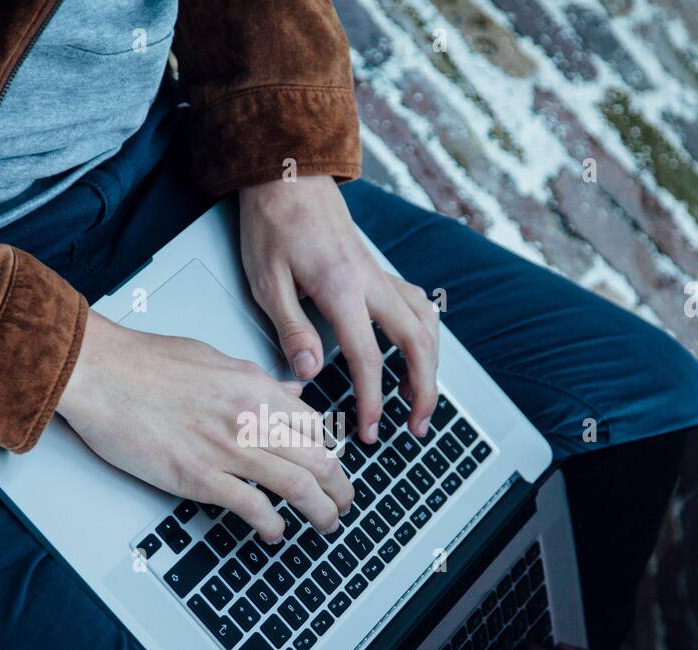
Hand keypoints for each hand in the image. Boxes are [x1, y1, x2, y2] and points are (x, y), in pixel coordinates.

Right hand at [57, 310, 352, 542]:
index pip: (314, 425)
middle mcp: (249, 417)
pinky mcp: (198, 477)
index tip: (333, 468)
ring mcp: (226, 448)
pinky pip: (253, 507)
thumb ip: (257, 380)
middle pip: (318, 459)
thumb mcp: (214, 358)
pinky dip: (272, 525)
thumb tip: (289, 391)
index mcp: (255, 386)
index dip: (331, 452)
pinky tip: (275, 533)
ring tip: (325, 524)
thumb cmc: (144, 363)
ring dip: (320, 511)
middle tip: (344, 504)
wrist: (100, 372)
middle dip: (340, 489)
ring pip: (298, 486)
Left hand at [238, 175, 438, 444]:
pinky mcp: (377, 269)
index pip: (369, 359)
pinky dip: (426, 334)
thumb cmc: (272, 221)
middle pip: (417, 343)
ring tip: (419, 398)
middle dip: (423, 389)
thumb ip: (293, 329)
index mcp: (342, 289)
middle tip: (415, 426)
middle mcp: (371, 282)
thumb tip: (312, 372)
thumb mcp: (267, 281)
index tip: (370, 430)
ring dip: (430, 365)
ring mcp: (380, 274)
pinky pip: (418, 304)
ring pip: (426, 324)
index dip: (373, 401)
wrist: (287, 172)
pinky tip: (419, 350)